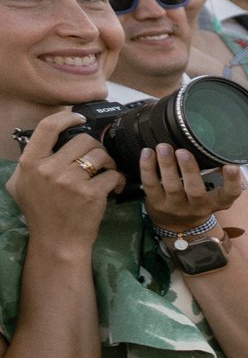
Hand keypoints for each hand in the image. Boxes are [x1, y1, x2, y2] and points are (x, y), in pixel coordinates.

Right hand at [7, 111, 119, 246]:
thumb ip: (27, 163)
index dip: (67, 117)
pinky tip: (112, 188)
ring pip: (101, 155)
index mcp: (30, 163)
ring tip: (106, 173)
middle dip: (95, 147)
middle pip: (83, 140)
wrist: (57, 240)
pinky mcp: (92, 193)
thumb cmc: (39, 212)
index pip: (47, 127)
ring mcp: (71, 181)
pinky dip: (117, 180)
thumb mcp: (20, 185)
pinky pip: (113, 174)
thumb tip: (36, 142)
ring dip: (108, 162)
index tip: (79, 119)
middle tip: (98, 160)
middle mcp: (49, 169)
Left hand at [137, 144, 243, 231]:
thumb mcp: (213, 195)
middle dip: (189, 170)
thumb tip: (215, 150)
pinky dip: (147, 167)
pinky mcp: (157, 203)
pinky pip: (151, 184)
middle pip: (195, 190)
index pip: (229, 194)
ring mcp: (176, 207)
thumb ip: (217, 176)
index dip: (232, 181)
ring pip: (171, 186)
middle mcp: (198, 207)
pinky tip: (147, 153)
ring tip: (164, 148)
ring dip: (167, 165)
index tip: (232, 166)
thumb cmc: (197, 202)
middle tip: (183, 151)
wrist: (177, 225)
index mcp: (216, 202)